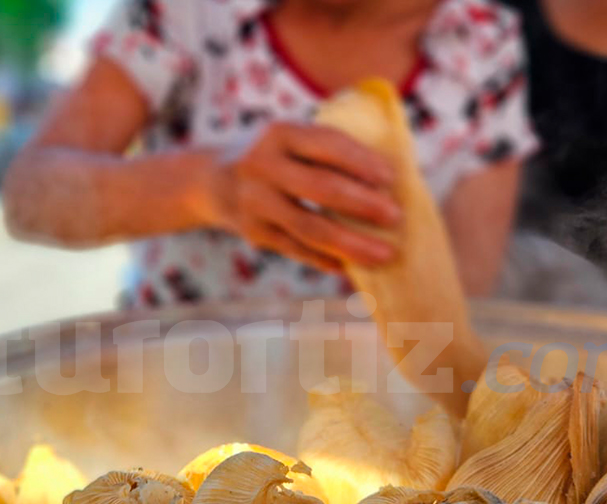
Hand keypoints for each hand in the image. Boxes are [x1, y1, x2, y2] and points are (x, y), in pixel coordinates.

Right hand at [202, 122, 401, 271]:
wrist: (211, 181)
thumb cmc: (274, 157)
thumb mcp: (291, 138)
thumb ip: (329, 149)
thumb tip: (391, 180)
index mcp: (279, 133)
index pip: (326, 145)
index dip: (361, 162)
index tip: (391, 178)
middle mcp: (261, 165)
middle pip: (321, 188)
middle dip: (363, 204)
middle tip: (396, 217)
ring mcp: (254, 202)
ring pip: (310, 228)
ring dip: (352, 244)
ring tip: (385, 254)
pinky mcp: (253, 233)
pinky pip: (297, 250)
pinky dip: (327, 259)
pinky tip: (352, 266)